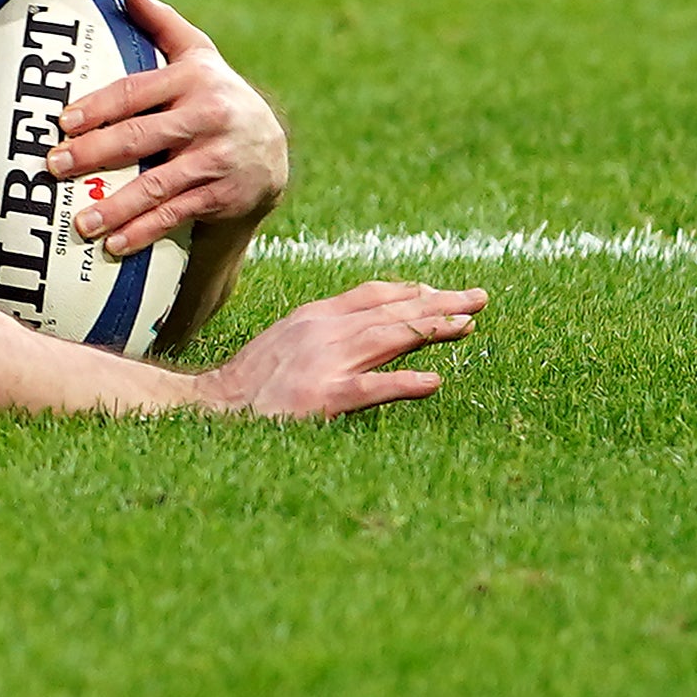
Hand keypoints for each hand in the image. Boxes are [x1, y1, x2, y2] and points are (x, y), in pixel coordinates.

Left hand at [53, 0, 289, 256]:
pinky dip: (145, 232)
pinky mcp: (222, 196)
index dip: (97, 107)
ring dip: (116, 207)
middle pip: (141, 138)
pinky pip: (177, 215)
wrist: (273, 150)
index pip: (136, 91)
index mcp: (193, 79)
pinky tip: (114, 245)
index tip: (62, 122)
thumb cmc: (218, 94)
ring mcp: (215, 160)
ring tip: (79, 221)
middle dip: (94, 155)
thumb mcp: (200, 55)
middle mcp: (207, 118)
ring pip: (158, 186)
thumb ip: (163, 24)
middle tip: (53, 166)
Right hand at [186, 279, 485, 419]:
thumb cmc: (255, 378)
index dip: (415, 291)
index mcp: (316, 315)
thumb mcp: (291, 338)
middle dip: (439, 303)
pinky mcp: (323, 397)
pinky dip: (404, 382)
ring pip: (388, 337)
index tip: (446, 293)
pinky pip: (372, 388)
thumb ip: (331, 329)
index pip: (375, 294)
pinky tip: (433, 381)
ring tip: (468, 327)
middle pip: (391, 309)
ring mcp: (325, 361)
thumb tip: (374, 323)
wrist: (217, 404)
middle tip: (479, 299)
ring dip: (431, 329)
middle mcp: (323, 329)